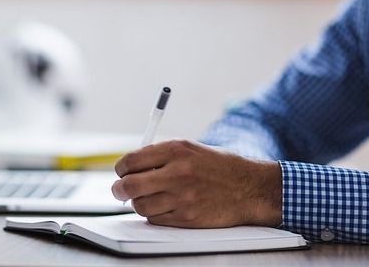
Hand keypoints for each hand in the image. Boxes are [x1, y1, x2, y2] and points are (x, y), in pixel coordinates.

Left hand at [112, 139, 281, 227]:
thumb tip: (130, 166)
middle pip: (129, 185)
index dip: (121, 168)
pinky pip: (155, 219)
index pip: (131, 160)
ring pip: (140, 205)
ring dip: (139, 203)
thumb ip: (160, 155)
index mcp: (176, 150)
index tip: (122, 172)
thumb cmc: (218, 166)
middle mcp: (178, 172)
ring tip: (148, 197)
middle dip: (119, 189)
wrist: (249, 187)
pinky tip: (165, 206)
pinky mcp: (187, 218)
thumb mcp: (190, 149)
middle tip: (120, 190)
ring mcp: (182, 197)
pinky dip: (154, 214)